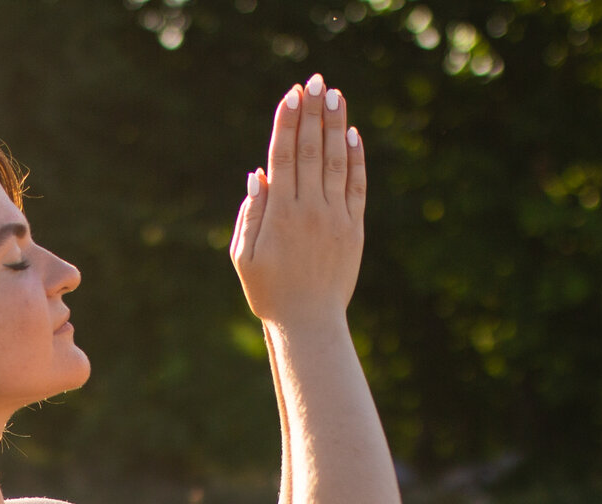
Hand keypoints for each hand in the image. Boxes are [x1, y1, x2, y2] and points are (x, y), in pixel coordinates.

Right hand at [230, 73, 366, 326]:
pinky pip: (356, 186)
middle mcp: (309, 210)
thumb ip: (250, 214)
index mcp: (280, 215)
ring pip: (337, 161)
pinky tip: (352, 134)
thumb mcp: (244, 257)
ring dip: (335, 125)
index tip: (291, 95)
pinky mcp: (354, 228)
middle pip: (312, 151)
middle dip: (312, 114)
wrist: (309, 323)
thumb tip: (259, 174)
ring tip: (335, 95)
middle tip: (315, 82)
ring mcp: (335, 217)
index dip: (287, 123)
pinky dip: (356, 158)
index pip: (284, 157)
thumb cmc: (269, 292)